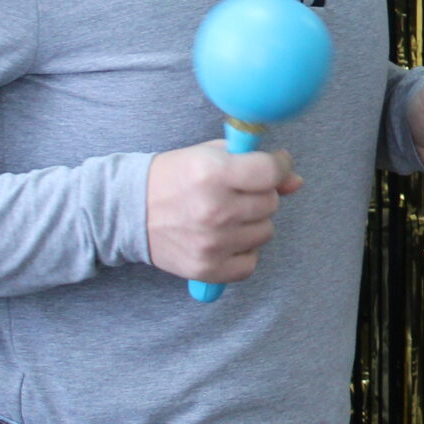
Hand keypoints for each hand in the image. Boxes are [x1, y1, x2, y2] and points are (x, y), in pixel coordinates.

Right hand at [147, 140, 301, 283]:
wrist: (127, 210)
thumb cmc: (173, 177)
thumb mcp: (210, 155)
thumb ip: (256, 163)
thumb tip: (295, 181)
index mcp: (213, 174)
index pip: (271, 172)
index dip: (279, 166)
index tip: (274, 166)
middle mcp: (214, 210)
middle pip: (271, 203)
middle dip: (260, 195)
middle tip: (235, 193)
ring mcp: (211, 242)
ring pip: (265, 232)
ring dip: (252, 223)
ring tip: (225, 215)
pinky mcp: (205, 268)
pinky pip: (250, 263)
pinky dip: (243, 252)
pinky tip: (225, 238)